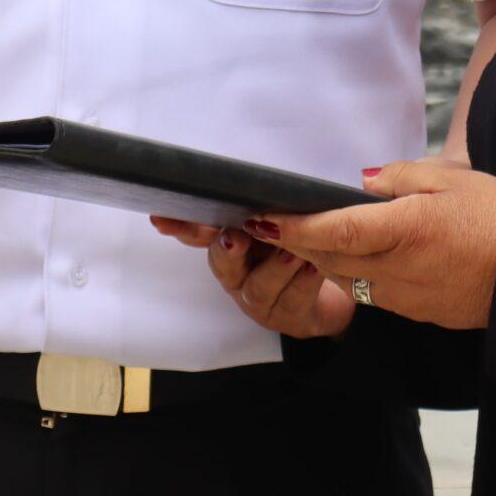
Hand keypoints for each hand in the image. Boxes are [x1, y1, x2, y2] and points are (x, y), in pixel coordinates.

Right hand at [150, 217, 356, 339]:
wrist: (333, 292)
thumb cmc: (300, 247)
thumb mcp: (281, 221)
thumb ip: (261, 205)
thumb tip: (248, 178)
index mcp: (231, 244)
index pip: (201, 233)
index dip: (182, 226)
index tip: (162, 218)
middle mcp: (238, 274)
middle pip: (221, 263)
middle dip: (226, 249)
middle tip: (235, 237)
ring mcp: (258, 299)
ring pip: (258, 287)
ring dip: (274, 269)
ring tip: (292, 253)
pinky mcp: (285, 316)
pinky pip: (291, 301)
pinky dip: (303, 283)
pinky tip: (314, 268)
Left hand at [251, 160, 495, 329]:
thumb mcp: (452, 178)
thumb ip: (399, 177)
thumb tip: (359, 182)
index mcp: (404, 230)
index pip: (333, 230)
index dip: (294, 226)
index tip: (265, 216)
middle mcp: (396, 269)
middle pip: (329, 258)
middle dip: (295, 242)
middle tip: (268, 224)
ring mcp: (403, 296)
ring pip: (345, 277)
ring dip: (319, 260)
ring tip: (299, 238)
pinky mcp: (415, 310)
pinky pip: (369, 292)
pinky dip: (349, 274)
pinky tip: (347, 258)